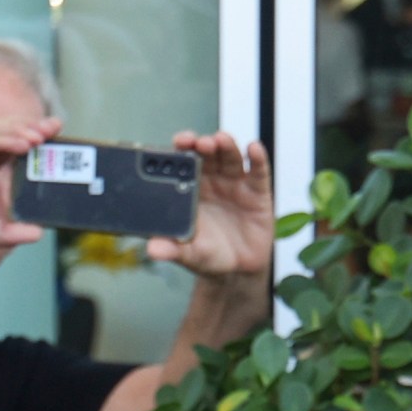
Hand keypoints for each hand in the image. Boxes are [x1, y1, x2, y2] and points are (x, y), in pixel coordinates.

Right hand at [0, 115, 62, 253]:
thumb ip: (8, 233)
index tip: (55, 139)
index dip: (32, 140)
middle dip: (32, 128)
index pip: (11, 147)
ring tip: (42, 134)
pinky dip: (1, 139)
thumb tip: (38, 233)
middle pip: (6, 133)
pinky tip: (20, 142)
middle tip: (56, 127)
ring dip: (20, 130)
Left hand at [146, 132, 273, 280]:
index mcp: (190, 188)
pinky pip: (258, 170)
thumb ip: (171, 249)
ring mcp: (235, 183)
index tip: (179, 142)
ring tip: (220, 141)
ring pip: (230, 156)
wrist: (237, 269)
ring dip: (226, 145)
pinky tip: (253, 149)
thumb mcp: (188, 254)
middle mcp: (212, 180)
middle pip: (208, 153)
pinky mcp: (257, 191)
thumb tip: (153, 249)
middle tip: (199, 143)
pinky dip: (257, 158)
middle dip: (203, 143)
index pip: (184, 161)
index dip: (182, 148)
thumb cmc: (208, 255)